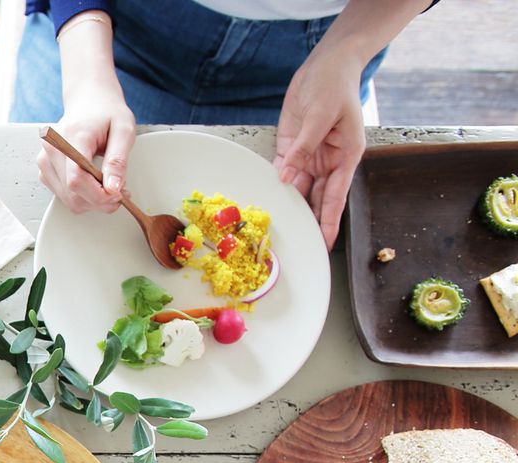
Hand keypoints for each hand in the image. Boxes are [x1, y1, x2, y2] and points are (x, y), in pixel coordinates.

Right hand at [38, 79, 135, 215]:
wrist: (88, 100)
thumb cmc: (106, 112)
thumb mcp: (124, 130)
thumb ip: (118, 160)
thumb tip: (113, 188)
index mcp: (72, 136)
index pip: (76, 179)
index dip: (98, 195)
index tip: (117, 195)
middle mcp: (52, 148)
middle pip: (72, 193)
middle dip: (99, 200)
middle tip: (119, 192)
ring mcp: (44, 159)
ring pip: (67, 199)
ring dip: (91, 201)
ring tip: (108, 186)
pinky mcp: (44, 168)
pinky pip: (63, 195)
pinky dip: (81, 196)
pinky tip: (93, 185)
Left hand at [273, 48, 365, 249]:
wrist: (327, 63)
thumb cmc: (334, 84)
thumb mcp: (321, 115)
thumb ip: (303, 148)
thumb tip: (287, 177)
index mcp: (346, 156)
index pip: (336, 196)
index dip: (330, 221)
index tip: (326, 243)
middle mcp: (329, 161)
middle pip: (318, 199)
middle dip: (310, 222)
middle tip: (299, 247)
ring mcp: (310, 155)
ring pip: (299, 189)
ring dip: (290, 206)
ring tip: (280, 230)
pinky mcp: (292, 147)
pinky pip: (283, 171)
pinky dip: (276, 185)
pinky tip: (269, 202)